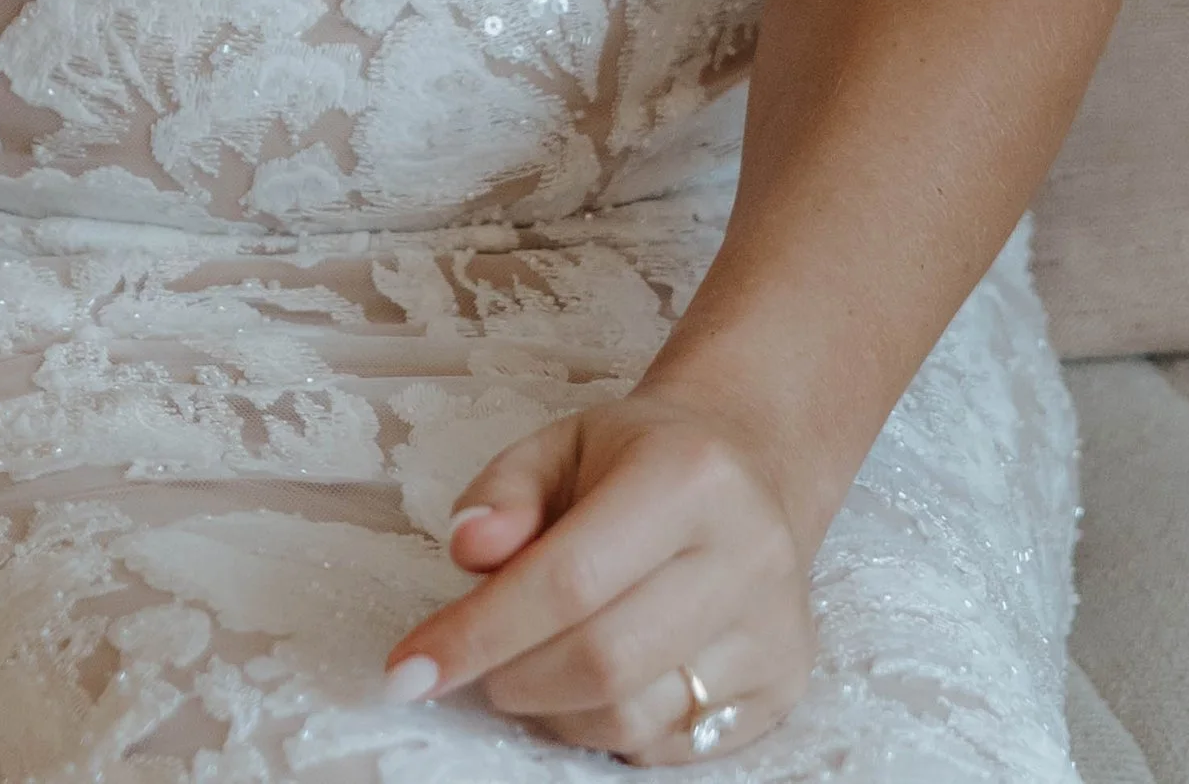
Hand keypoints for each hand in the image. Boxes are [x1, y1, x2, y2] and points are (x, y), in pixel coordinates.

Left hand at [377, 387, 814, 762]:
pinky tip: (594, 679)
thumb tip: (468, 551)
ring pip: (634, 720)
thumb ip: (503, 491)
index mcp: (688, 475)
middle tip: (473, 662)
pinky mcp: (782, 687)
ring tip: (535, 664)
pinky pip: (670, 746)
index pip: (569, 579)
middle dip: (512, 676)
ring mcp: (774, 630)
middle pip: (603, 661)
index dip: (478, 633)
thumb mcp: (561, 443)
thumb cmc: (638, 457)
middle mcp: (747, 554)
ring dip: (555, 710)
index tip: (406, 671)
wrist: (749, 466)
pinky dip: (609, 729)